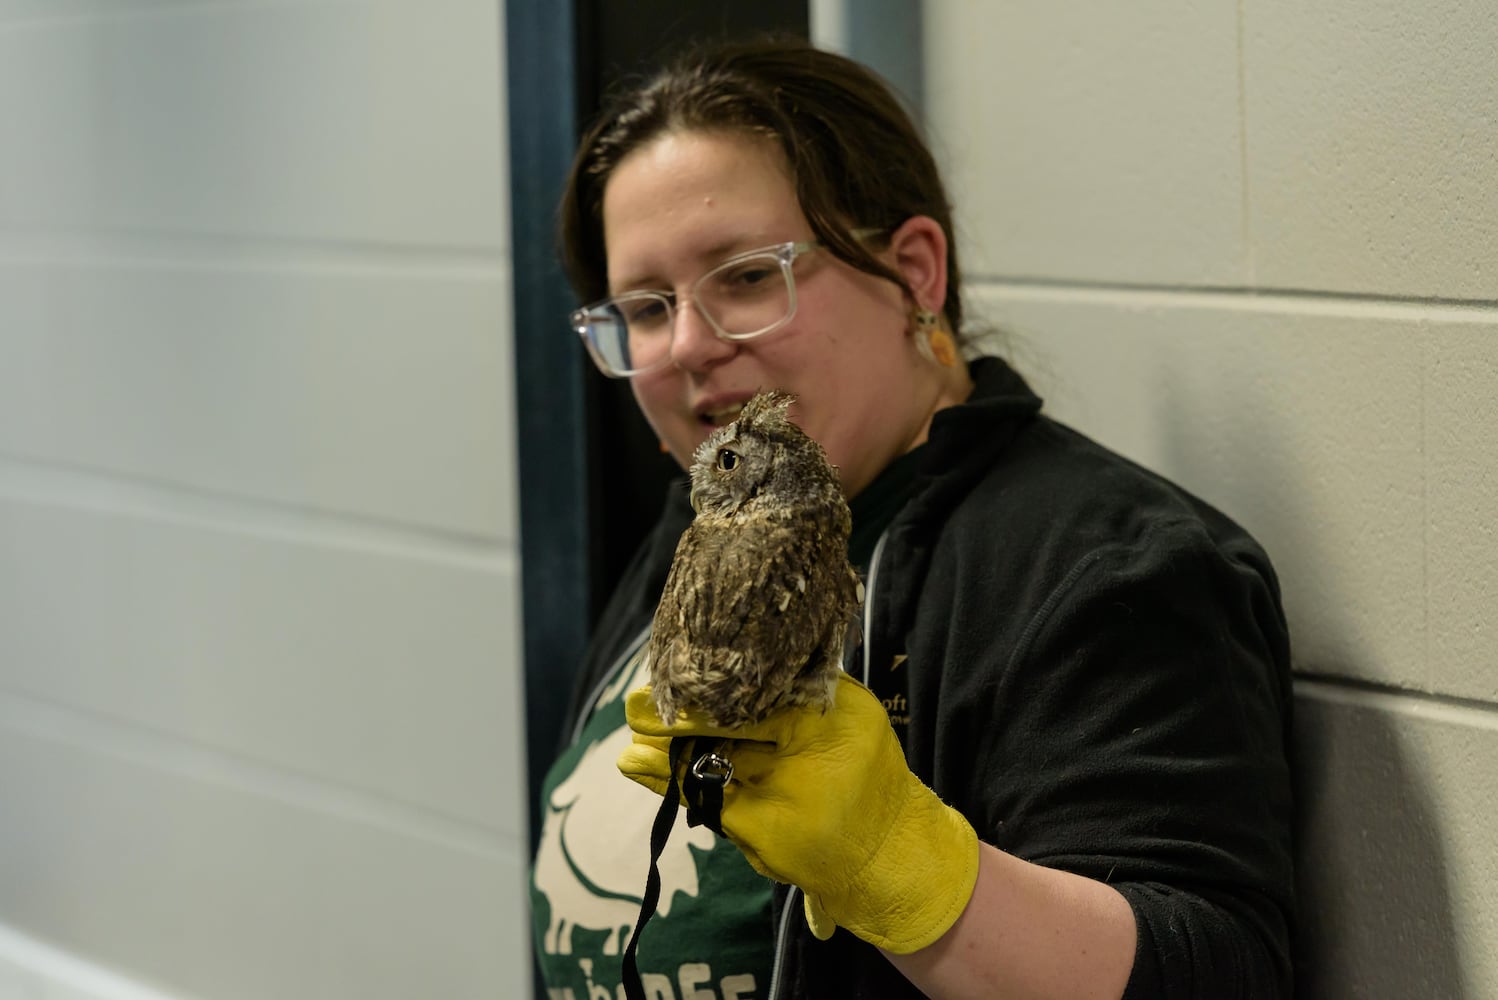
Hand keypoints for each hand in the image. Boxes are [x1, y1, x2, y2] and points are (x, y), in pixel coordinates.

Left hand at [618, 673, 978, 953]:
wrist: (888, 851)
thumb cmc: (862, 773)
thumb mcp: (845, 716)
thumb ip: (799, 688)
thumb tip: (730, 653)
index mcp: (837, 714)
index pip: (765, 690)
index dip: (715, 681)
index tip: (677, 666)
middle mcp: (813, 753)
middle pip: (732, 725)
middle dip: (678, 716)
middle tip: (634, 705)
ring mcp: (788, 796)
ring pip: (712, 762)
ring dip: (664, 749)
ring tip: (631, 734)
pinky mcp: (766, 833)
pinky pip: (706, 799)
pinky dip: (668, 781)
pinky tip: (637, 765)